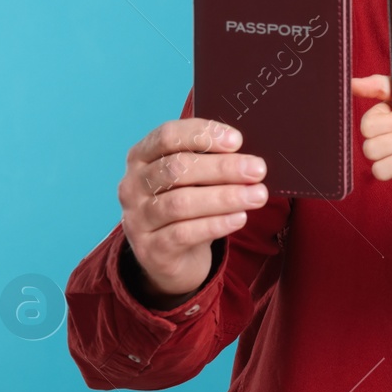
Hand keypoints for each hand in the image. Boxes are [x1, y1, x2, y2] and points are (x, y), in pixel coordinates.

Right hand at [120, 118, 267, 302]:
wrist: (171, 257)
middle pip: (177, 168)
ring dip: (225, 197)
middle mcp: (132, 185)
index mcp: (141, 157)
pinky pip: (184, 233)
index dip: (202, 135)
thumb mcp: (193, 179)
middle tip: (258, 169)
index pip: (167, 136)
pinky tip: (240, 218)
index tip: (237, 140)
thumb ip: (210, 161)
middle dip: (222, 167)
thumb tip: (249, 156)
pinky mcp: (150, 249)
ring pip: (181, 202)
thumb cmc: (187, 205)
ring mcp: (137, 219)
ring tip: (258, 195)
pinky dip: (216, 224)